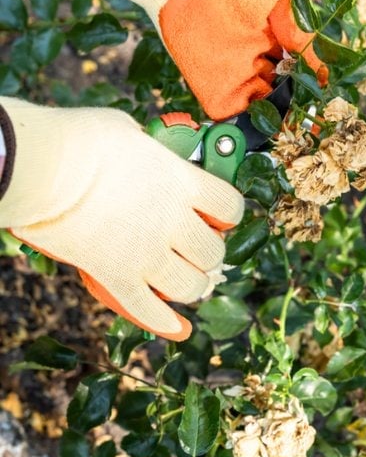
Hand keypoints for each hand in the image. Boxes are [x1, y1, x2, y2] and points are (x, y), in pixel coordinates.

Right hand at [0, 98, 243, 339]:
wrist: (44, 169)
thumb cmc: (82, 140)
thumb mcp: (128, 131)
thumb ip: (146, 148)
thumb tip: (141, 147)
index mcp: (182, 182)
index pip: (230, 206)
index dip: (229, 214)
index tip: (220, 216)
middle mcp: (173, 221)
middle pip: (214, 252)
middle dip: (209, 254)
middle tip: (198, 251)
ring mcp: (147, 254)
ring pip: (191, 286)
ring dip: (193, 285)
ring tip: (185, 281)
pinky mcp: (117, 277)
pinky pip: (149, 311)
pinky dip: (163, 321)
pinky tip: (173, 325)